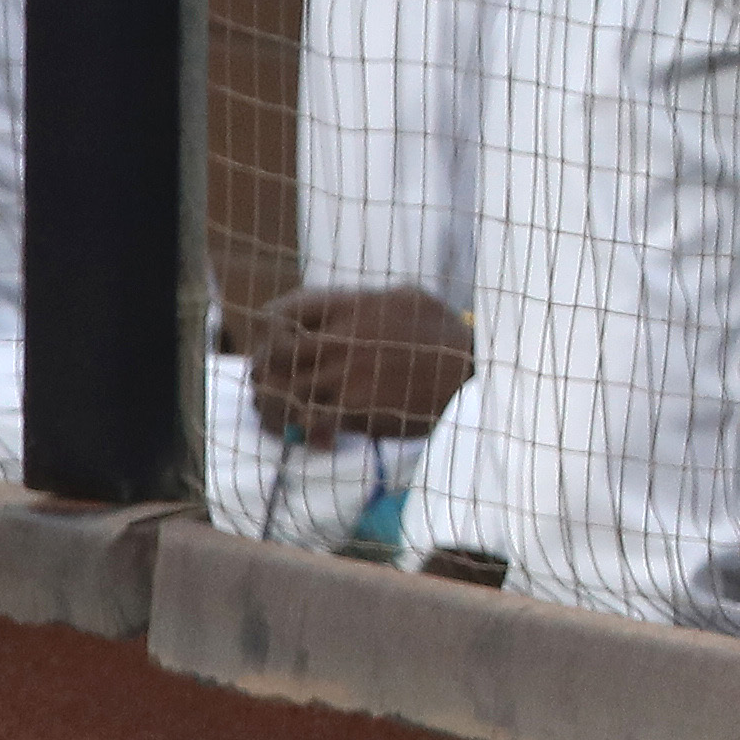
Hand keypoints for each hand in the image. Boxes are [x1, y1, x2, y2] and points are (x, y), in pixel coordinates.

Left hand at [242, 281, 474, 444]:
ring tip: (287, 422)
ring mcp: (345, 372)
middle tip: (274, 390)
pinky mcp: (355, 405)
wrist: (474, 372)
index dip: (269, 333)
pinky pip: (309, 422)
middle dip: (265, 376)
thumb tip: (334, 309)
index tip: (277, 348)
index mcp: (351, 306)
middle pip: (270, 357)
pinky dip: (310, 435)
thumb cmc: (446, 336)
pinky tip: (324, 440)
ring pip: (282, 394)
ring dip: (278, 412)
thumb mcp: (407, 299)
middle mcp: (341, 336)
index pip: (281, 313)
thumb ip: (364, 302)